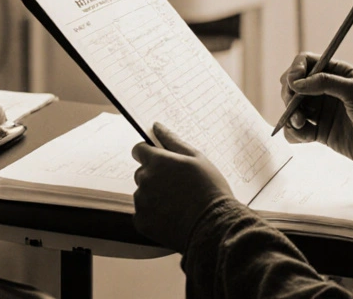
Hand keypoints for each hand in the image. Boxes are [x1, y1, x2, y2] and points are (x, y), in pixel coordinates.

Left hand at [131, 123, 233, 252]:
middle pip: (141, 173)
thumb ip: (172, 140)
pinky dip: (153, 215)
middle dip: (154, 176)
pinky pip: (142, 214)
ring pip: (142, 194)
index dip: (149, 154)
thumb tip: (156, 126)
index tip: (160, 161)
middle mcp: (144, 179)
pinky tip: (171, 217)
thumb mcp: (197, 158)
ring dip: (154, 196)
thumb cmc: (210, 189)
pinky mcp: (142, 222)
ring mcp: (141, 202)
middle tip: (177, 186)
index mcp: (157, 161)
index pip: (138, 150)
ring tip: (178, 204)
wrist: (214, 225)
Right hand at [279, 52, 352, 167]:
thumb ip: (325, 83)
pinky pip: (297, 129)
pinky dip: (294, 132)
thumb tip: (296, 83)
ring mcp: (320, 110)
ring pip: (292, 107)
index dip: (295, 70)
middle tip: (293, 106)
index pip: (305, 62)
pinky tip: (304, 135)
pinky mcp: (318, 131)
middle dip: (289, 94)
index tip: (293, 82)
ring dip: (290, 114)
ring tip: (301, 123)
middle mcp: (324, 89)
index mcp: (335, 72)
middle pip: (293, 85)